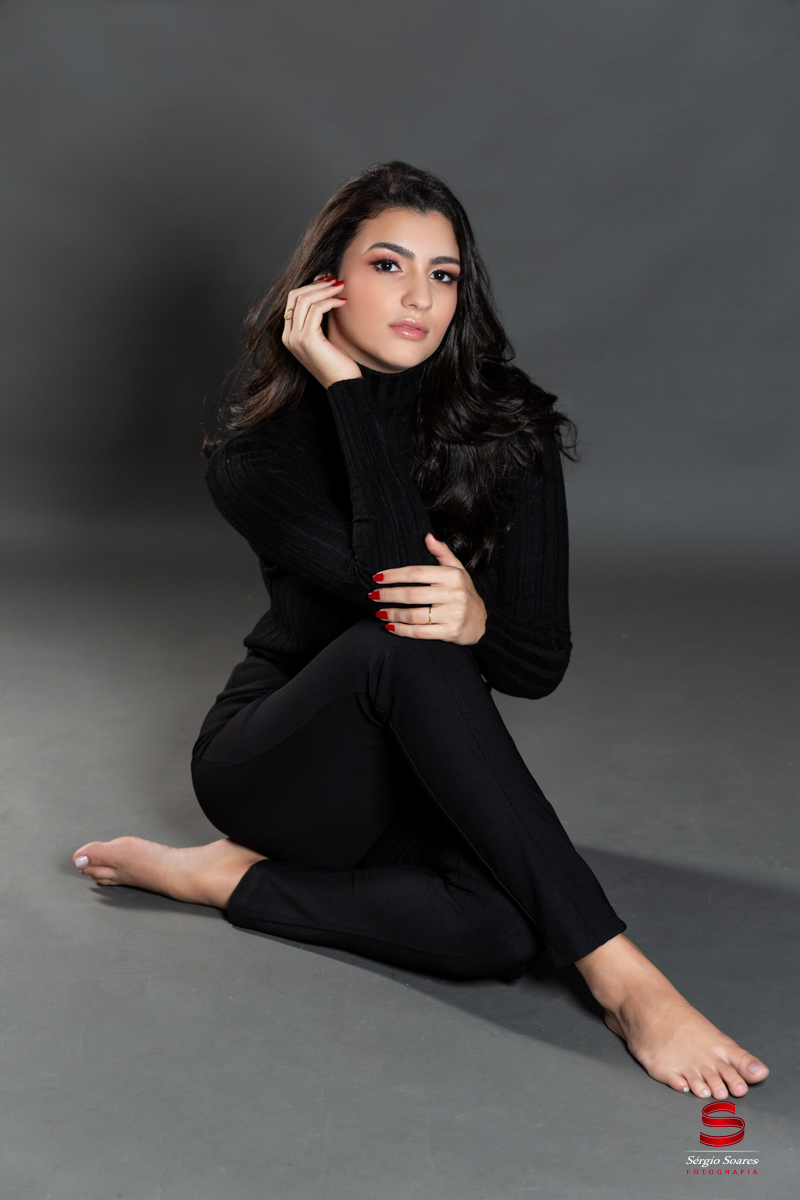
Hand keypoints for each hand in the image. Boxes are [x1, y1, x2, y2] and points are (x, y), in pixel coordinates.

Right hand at [282, 275, 361, 388]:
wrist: (343, 384)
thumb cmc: (338, 362)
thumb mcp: (325, 335)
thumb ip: (319, 317)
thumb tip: (326, 289)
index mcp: (289, 335)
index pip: (293, 300)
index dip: (310, 286)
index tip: (328, 280)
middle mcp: (288, 337)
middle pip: (295, 296)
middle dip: (316, 284)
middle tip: (335, 279)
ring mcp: (295, 338)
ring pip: (304, 300)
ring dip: (324, 290)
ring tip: (341, 287)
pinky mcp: (306, 339)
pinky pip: (315, 310)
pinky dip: (329, 302)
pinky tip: (342, 302)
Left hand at [369, 533, 486, 644]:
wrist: (482, 622)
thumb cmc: (464, 593)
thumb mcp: (458, 570)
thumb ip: (442, 553)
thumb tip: (427, 536)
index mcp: (452, 576)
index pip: (416, 573)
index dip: (394, 575)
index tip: (377, 577)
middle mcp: (454, 594)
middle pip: (412, 594)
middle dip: (388, 595)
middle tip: (372, 595)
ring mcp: (453, 614)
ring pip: (414, 615)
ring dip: (393, 614)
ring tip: (379, 613)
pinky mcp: (450, 632)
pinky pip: (421, 632)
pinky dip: (403, 630)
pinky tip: (391, 627)